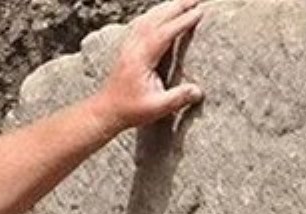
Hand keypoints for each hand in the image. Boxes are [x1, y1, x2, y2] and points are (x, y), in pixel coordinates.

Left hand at [94, 0, 206, 131]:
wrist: (106, 110)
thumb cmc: (130, 110)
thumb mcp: (156, 108)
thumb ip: (177, 98)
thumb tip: (198, 91)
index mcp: (141, 58)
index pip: (164, 33)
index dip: (182, 21)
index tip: (199, 11)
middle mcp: (133, 47)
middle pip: (155, 19)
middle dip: (176, 6)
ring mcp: (128, 46)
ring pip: (147, 18)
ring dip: (165, 7)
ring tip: (183, 1)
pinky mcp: (127, 48)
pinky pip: (141, 23)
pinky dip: (154, 14)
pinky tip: (161, 12)